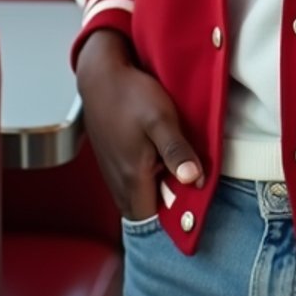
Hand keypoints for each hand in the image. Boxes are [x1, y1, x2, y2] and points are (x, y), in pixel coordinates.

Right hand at [75, 29, 203, 220]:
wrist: (101, 76)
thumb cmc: (130, 95)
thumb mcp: (161, 119)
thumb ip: (176, 152)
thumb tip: (194, 180)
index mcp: (132, 178)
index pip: (151, 220)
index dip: (172, 219)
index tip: (191, 207)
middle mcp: (118, 181)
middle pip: (145, 210)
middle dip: (166, 203)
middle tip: (186, 181)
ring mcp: (112, 171)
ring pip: (137, 195)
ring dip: (156, 188)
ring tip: (173, 166)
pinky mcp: (111, 159)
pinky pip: (130, 181)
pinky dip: (145, 176)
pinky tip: (156, 154)